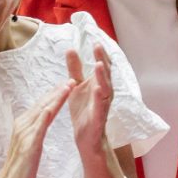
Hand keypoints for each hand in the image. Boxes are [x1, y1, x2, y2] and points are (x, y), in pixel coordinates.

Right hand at [0, 84, 71, 177]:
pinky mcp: (29, 144)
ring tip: (68, 87)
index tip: (66, 85)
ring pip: (42, 111)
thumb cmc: (20, 170)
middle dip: (57, 91)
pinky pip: (38, 128)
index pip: (41, 106)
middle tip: (71, 79)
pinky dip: (44, 116)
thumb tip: (40, 124)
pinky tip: (52, 108)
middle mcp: (22, 125)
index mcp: (23, 125)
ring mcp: (25, 134)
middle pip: (42, 104)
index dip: (54, 95)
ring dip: (55, 98)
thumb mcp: (28, 147)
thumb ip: (33, 133)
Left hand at [65, 45, 113, 162]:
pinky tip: (97, 89)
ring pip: (106, 88)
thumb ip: (75, 69)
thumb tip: (71, 49)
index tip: (95, 39)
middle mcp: (105, 92)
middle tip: (97, 45)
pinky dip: (100, 97)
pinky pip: (101, 106)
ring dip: (103, 76)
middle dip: (103, 59)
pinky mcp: (99, 117)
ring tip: (98, 64)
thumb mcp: (76, 86)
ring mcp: (103, 104)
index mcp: (99, 83)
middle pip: (106, 73)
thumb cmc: (84, 110)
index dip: (100, 53)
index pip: (101, 65)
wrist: (85, 137)